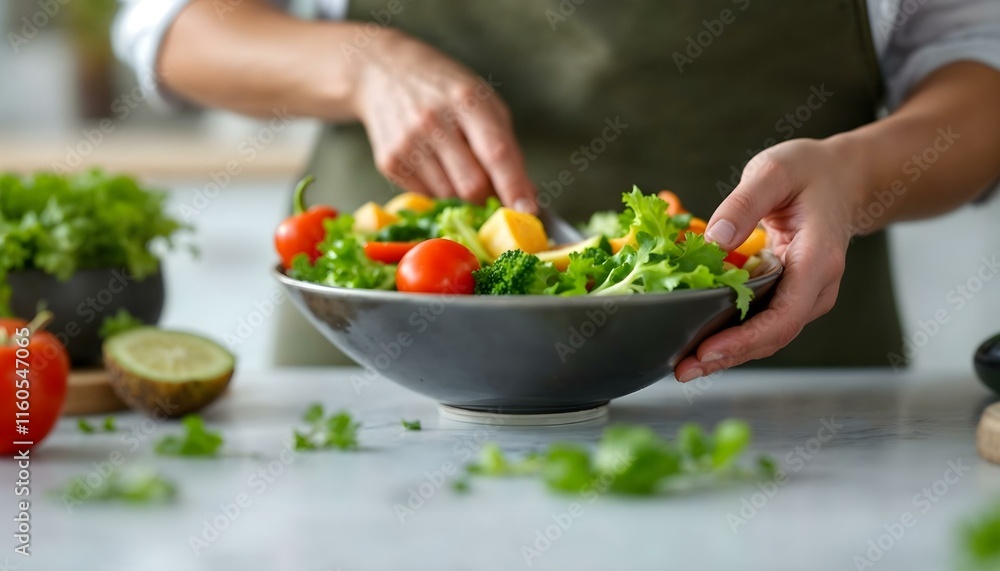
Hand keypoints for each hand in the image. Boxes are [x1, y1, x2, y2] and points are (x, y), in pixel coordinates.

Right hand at [351, 31, 535, 210]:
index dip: (514, 186)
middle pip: (472, 185)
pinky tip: (433, 163)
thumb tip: (527, 197)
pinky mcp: (389, 162)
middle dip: (488, 197)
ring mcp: (407, 143)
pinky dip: (438, 189)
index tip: (529, 210)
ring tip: (457, 166)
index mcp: (466, 100)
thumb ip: (507, 147)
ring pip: (449, 196)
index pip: (496, 153)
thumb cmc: (445, 89)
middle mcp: (433, 121)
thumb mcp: (483, 101)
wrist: (383, 72)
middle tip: (493, 192)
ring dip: (462, 194)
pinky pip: (426, 195)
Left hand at [674, 138, 863, 381]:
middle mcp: (817, 287)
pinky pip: (762, 323)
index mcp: (818, 260)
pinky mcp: (790, 295)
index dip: (745, 339)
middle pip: (773, 336)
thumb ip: (744, 203)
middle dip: (728, 356)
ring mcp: (805, 296)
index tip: (708, 351)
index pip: (784, 315)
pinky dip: (732, 336)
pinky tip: (699, 344)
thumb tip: (716, 240)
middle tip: (682, 371)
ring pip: (767, 336)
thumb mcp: (774, 171)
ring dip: (727, 354)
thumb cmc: (809, 172)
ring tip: (684, 367)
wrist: (840, 179)